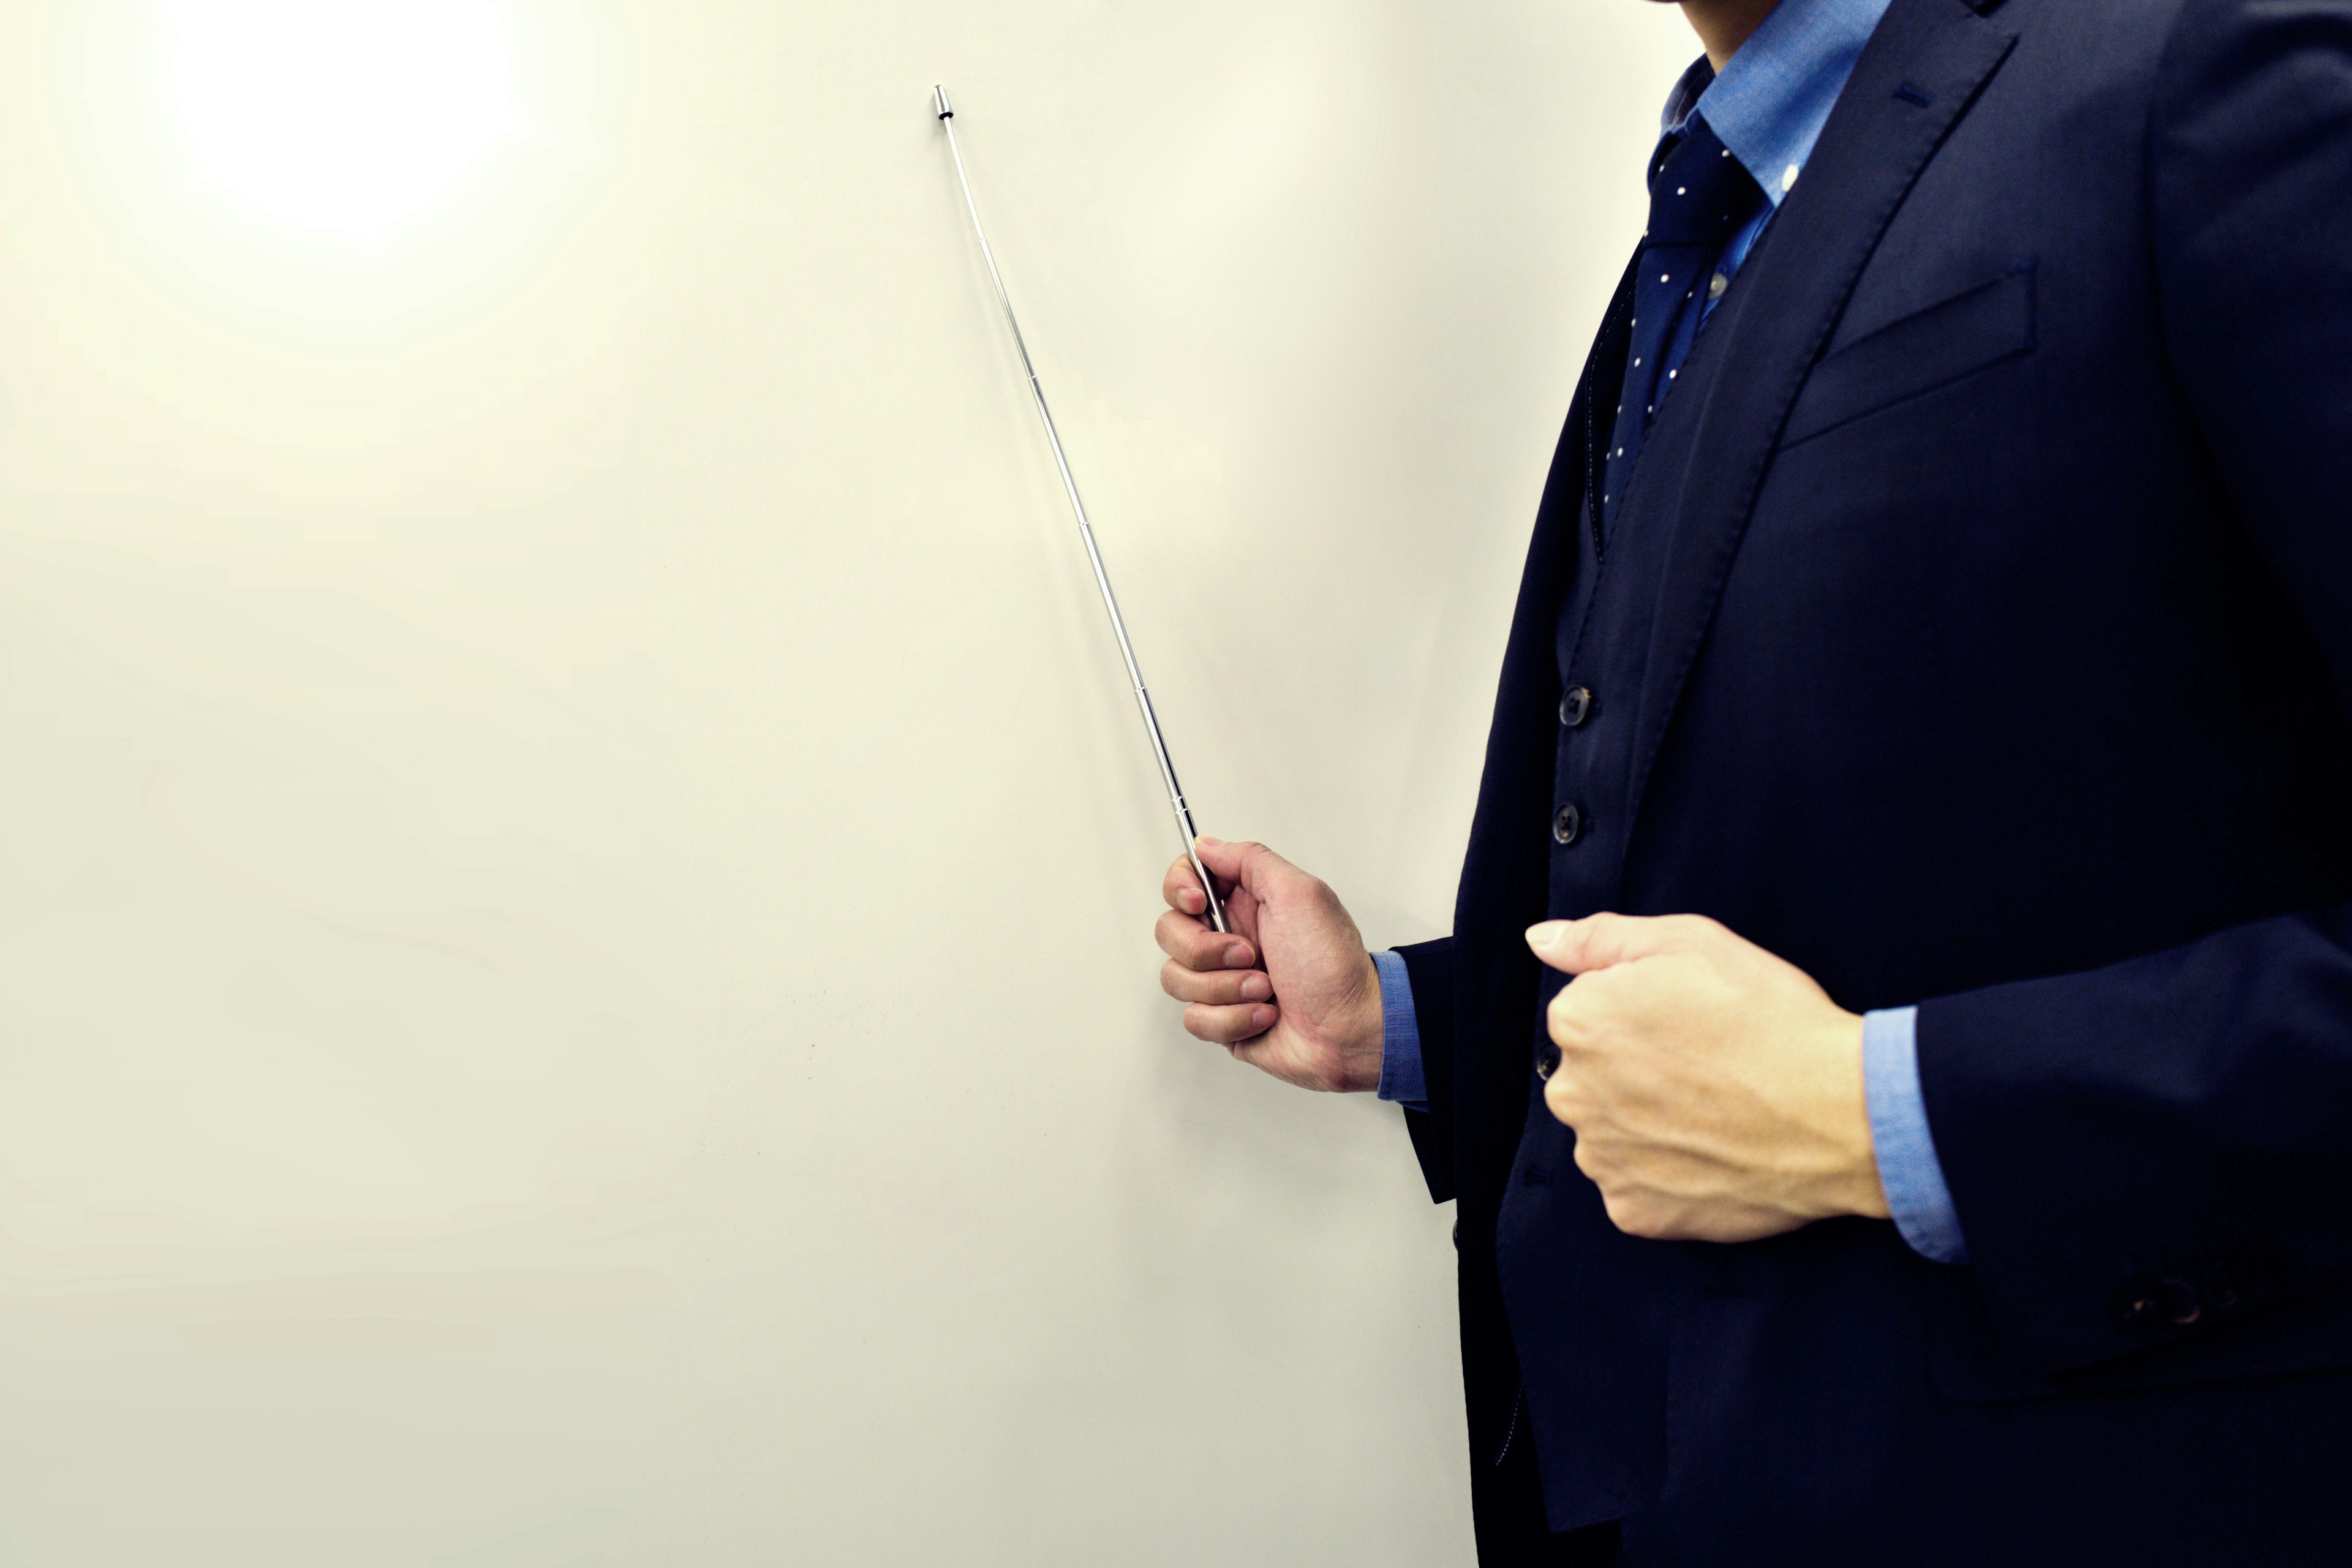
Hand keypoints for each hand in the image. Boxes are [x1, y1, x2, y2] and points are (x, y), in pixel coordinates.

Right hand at [1156, 838, 1384, 1092]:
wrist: (1349, 1029)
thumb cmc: (1334, 965)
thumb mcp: (1300, 894)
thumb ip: (1250, 860)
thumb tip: (1206, 845)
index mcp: (1246, 903)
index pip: (1185, 881)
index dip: (1180, 889)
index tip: (1198, 904)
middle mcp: (1229, 937)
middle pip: (1170, 931)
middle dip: (1206, 950)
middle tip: (1249, 955)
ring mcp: (1222, 979)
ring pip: (1176, 978)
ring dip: (1225, 988)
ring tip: (1266, 990)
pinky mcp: (1222, 1017)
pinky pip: (1195, 1017)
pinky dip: (1232, 1019)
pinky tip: (1264, 1016)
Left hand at [1528, 913, 1889, 1242]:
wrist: (1841, 1114)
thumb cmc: (1769, 1018)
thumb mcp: (1689, 942)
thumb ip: (1600, 939)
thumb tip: (1540, 940)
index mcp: (1577, 1021)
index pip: (1587, 1012)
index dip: (1643, 1014)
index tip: (1691, 1022)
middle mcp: (1572, 1094)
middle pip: (1590, 1076)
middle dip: (1633, 1071)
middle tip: (1707, 1069)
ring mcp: (1601, 1160)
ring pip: (1611, 1133)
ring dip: (1647, 1126)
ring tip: (1715, 1113)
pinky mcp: (1633, 1212)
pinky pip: (1635, 1187)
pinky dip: (1667, 1177)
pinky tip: (1713, 1154)